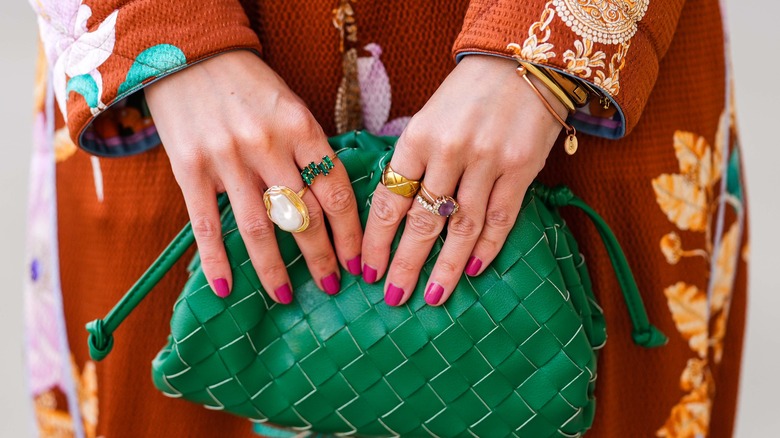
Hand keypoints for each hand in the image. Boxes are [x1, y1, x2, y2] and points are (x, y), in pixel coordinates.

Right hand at [146, 50, 362, 302]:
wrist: (188, 55)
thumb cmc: (248, 85)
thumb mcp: (290, 106)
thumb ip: (309, 150)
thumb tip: (331, 203)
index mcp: (299, 127)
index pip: (334, 190)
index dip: (350, 232)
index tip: (359, 261)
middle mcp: (266, 145)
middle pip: (302, 215)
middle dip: (321, 257)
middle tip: (333, 285)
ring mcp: (226, 160)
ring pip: (258, 228)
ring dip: (274, 269)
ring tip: (286, 296)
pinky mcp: (189, 170)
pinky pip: (205, 225)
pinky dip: (217, 260)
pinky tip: (226, 288)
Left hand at [361, 55, 566, 305]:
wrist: (521, 61)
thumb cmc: (467, 93)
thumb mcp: (429, 118)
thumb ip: (414, 161)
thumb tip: (397, 212)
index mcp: (418, 138)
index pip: (391, 200)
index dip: (377, 241)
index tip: (367, 270)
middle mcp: (451, 151)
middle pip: (423, 221)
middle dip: (405, 264)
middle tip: (393, 297)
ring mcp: (488, 161)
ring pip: (462, 227)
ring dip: (447, 266)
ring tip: (433, 296)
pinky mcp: (522, 168)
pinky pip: (501, 217)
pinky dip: (488, 246)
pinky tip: (473, 270)